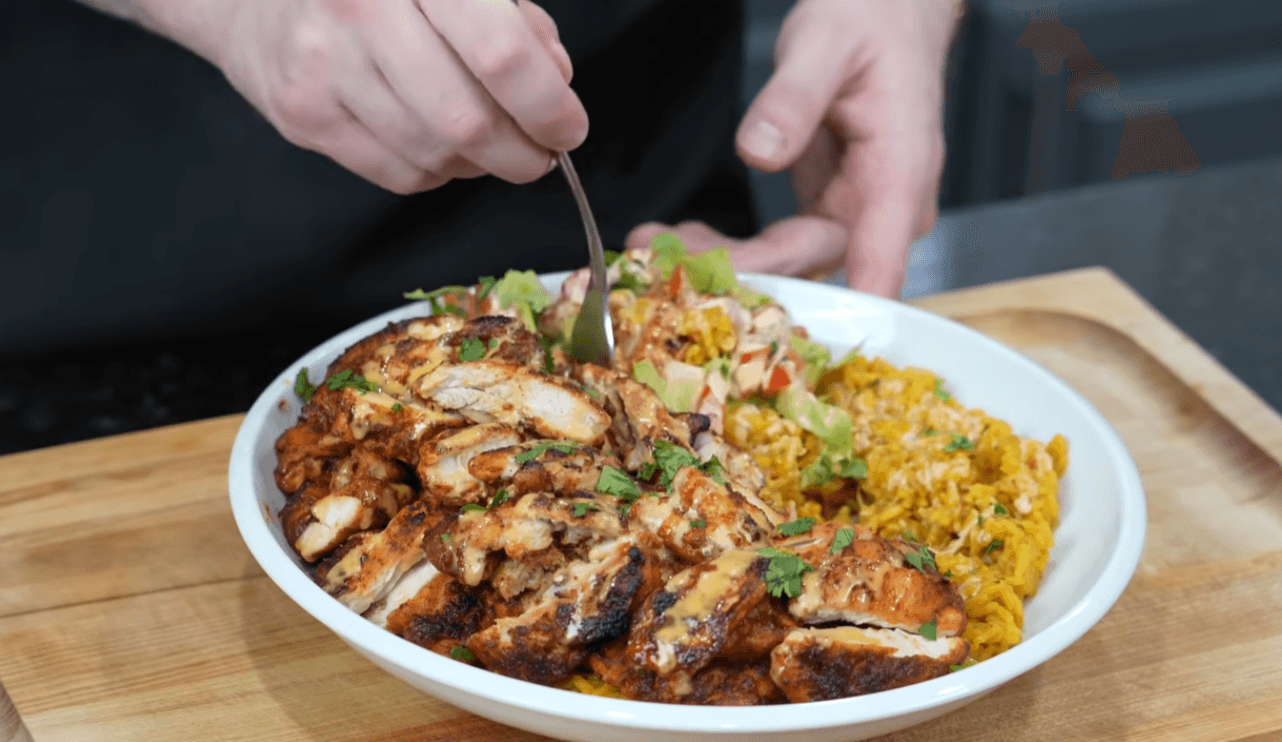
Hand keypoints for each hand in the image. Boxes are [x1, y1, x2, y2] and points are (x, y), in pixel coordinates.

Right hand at [214, 0, 587, 192]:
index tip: (568, 126)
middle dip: (523, 152)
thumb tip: (557, 82)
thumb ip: (514, 19)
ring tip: (492, 143)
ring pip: (436, 155)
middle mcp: (361, 12)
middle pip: (468, 121)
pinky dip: (438, 170)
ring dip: (482, 163)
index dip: (548, 106)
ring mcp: (324, 68)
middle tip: (541, 152)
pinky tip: (442, 144)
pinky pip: (399, 173)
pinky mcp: (304, 115)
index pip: (500, 55)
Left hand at [628, 0, 956, 297]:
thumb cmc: (870, 23)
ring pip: (789, 263)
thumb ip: (795, 97)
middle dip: (740, 273)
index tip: (776, 331)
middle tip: (666, 263)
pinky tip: (680, 240)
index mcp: (900, 175)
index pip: (879, 261)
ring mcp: (854, 214)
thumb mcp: (827, 45)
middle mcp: (883, 210)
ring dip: (724, 263)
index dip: (836, 311)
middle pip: (814, 265)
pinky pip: (777, 246)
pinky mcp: (825, 212)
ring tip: (654, 248)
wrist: (885, 14)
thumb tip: (759, 151)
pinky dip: (731, 247)